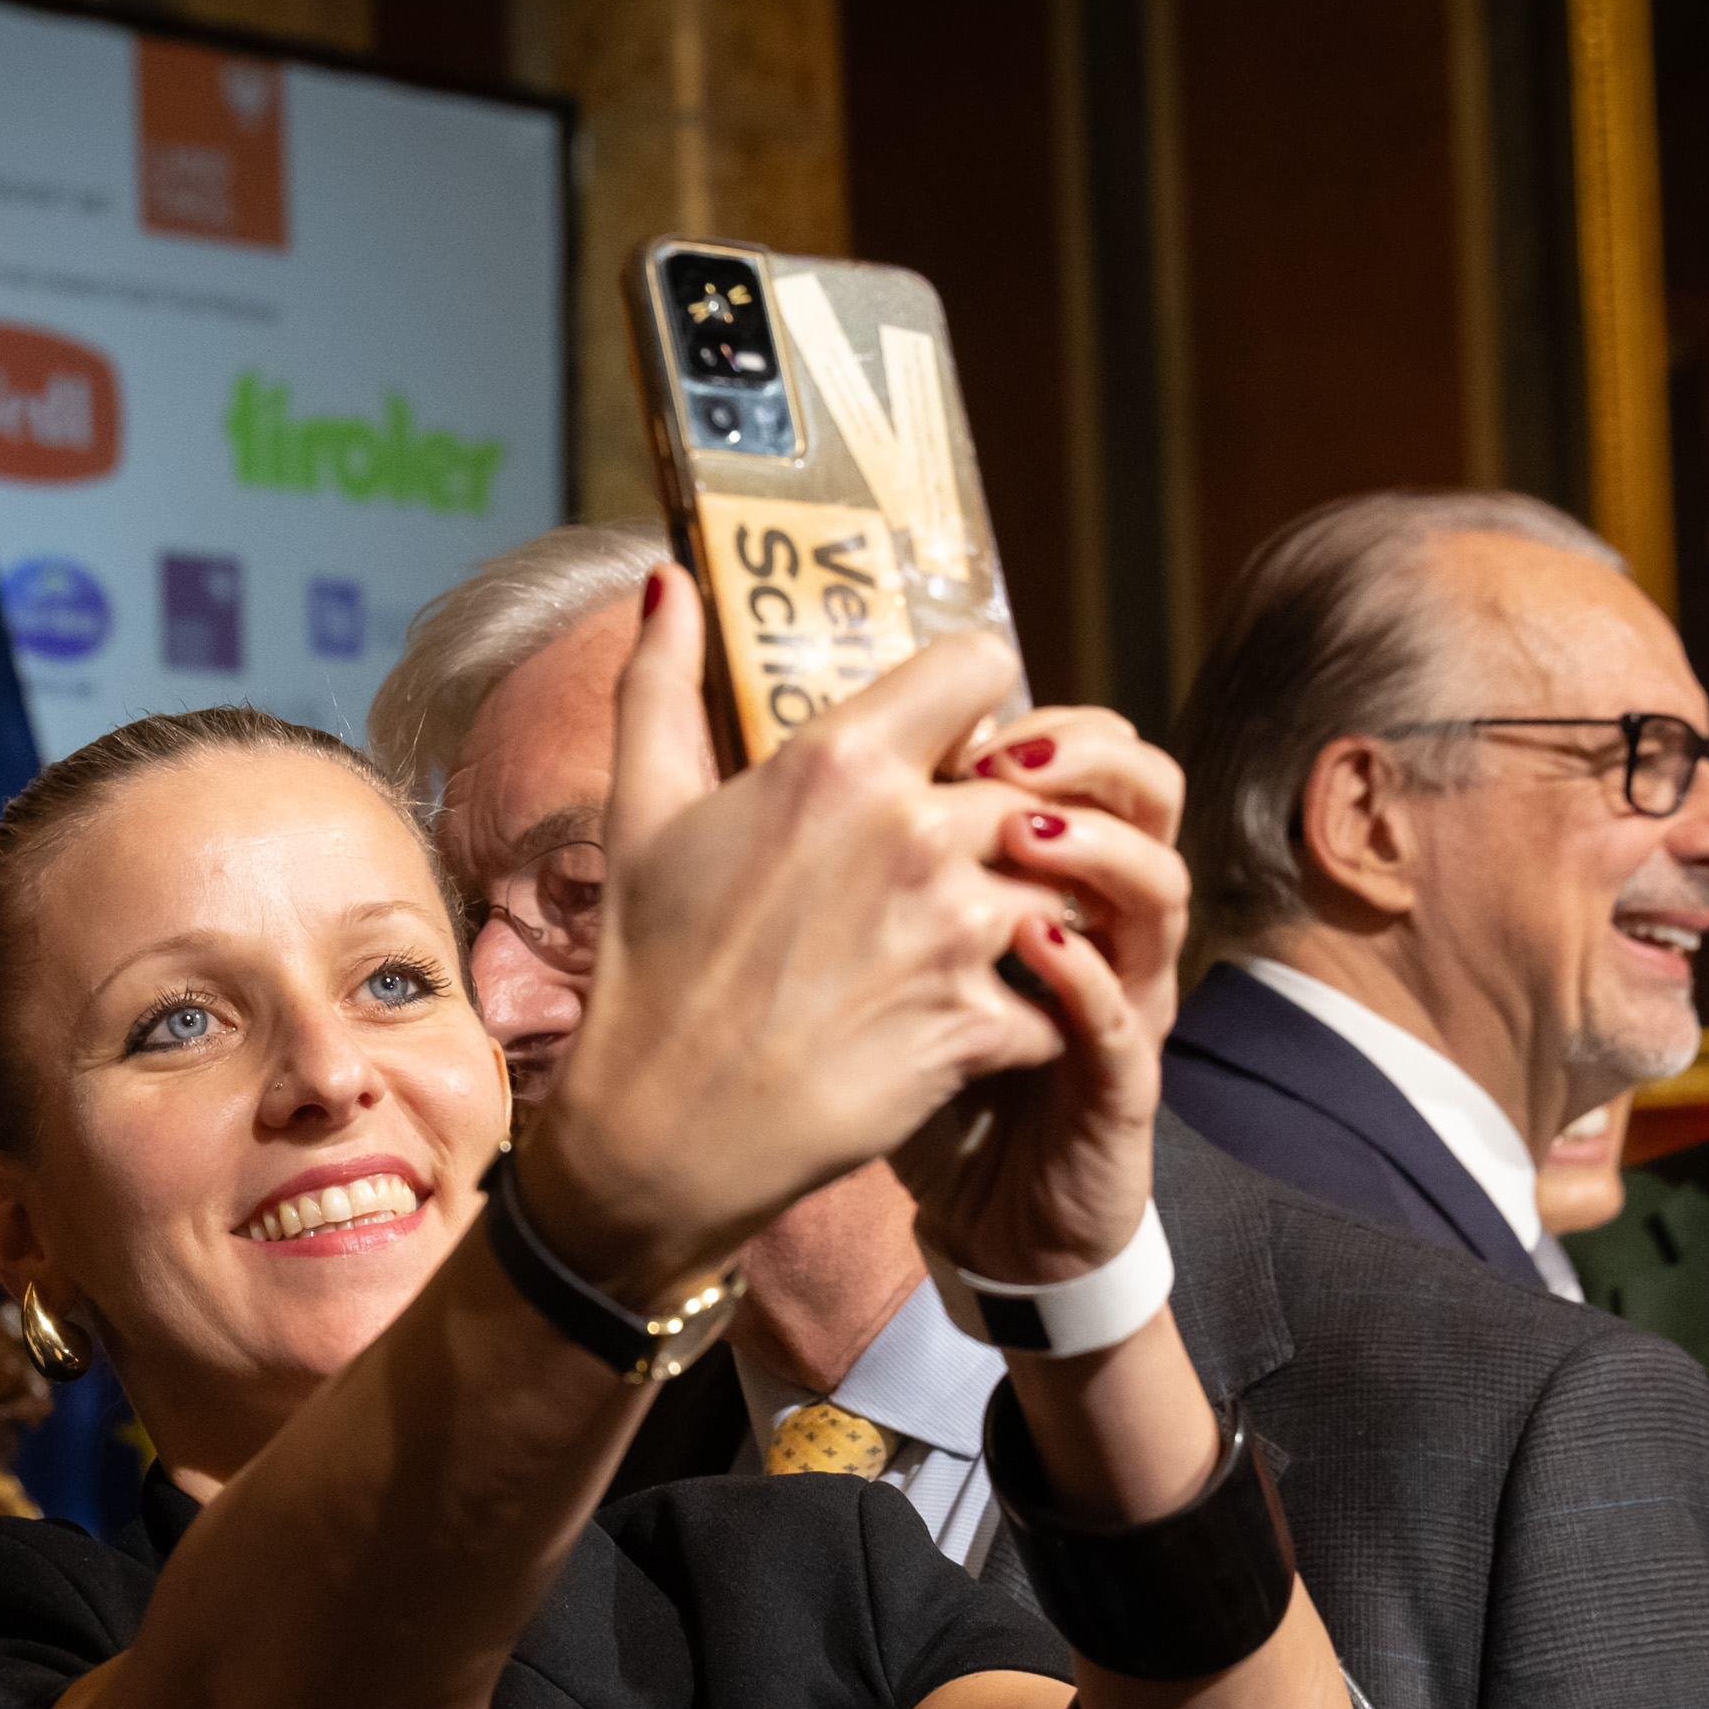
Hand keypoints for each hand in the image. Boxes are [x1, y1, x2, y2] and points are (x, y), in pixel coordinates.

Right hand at [528, 570, 1068, 1297]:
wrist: (663, 1130)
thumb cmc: (649, 969)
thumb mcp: (640, 813)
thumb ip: (659, 683)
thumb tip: (666, 578)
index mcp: (838, 762)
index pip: (985, 667)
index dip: (980, 702)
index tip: (957, 745)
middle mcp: (913, 832)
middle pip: (1037, 786)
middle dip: (1017, 823)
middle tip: (974, 867)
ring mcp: (955, 930)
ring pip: (1067, 888)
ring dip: (1043, 912)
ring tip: (994, 943)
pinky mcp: (977, 1021)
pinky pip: (1062, 994)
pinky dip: (1038, 1011)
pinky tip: (985, 1021)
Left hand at [894, 708, 1192, 1286]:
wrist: (972, 1206)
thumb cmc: (916, 1067)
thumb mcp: (881, 947)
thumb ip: (862, 855)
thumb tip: (787, 756)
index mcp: (1051, 875)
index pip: (1084, 753)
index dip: (1039, 718)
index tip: (955, 718)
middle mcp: (1103, 919)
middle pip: (1148, 791)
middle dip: (1083, 756)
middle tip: (998, 754)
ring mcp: (1123, 995)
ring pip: (1159, 886)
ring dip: (1097, 846)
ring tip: (1020, 834)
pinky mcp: (1119, 1078)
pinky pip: (1122, 1011)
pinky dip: (1081, 969)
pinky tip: (1027, 941)